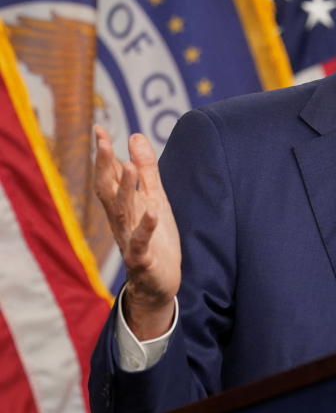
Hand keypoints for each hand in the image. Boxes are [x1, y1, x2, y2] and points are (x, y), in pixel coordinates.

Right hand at [93, 125, 180, 339]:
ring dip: (125, 191)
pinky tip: (152, 211)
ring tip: (130, 167)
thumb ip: (147, 170)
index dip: (104, 155)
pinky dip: (146, 227)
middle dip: (106, 167)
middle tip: (103, 143)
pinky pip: (142, 242)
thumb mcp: (154, 199)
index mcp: (123, 207)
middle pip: (109, 192)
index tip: (99, 129)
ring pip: (124, 214)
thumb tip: (135, 136)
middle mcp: (121, 222)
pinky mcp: (143, 259)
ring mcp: (130, 240)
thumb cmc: (155, 239)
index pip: (108, 177)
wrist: (159, 283)